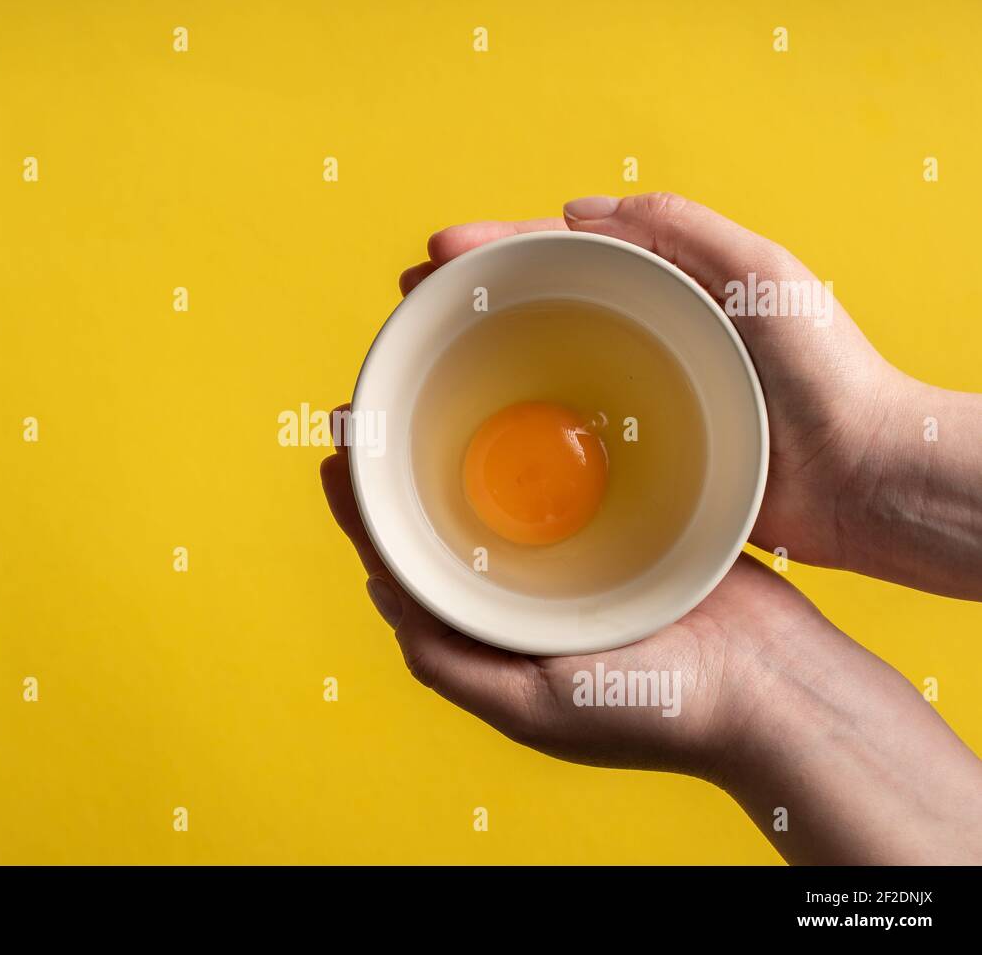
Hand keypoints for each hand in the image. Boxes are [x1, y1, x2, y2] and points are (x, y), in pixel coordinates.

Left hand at [322, 437, 981, 863]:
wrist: (774, 690)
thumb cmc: (658, 709)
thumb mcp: (531, 704)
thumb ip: (449, 664)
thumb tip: (380, 595)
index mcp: (490, 643)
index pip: (403, 571)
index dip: (363, 518)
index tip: (337, 459)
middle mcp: (519, 604)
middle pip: (441, 528)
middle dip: (401, 475)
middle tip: (372, 411)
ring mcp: (568, 568)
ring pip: (494, 502)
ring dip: (457, 455)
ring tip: (420, 400)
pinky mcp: (618, 534)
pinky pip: (557, 488)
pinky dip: (529, 453)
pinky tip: (512, 412)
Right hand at [401, 195, 981, 598]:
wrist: (860, 480)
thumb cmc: (824, 376)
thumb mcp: (764, 275)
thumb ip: (684, 228)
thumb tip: (576, 208)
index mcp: (663, 286)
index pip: (560, 255)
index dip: (494, 249)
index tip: (436, 253)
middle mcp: (638, 335)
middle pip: (534, 306)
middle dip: (467, 297)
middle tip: (408, 298)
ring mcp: (630, 396)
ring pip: (537, 365)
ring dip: (476, 356)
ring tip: (418, 349)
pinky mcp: (631, 458)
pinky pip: (557, 430)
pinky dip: (511, 422)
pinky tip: (471, 424)